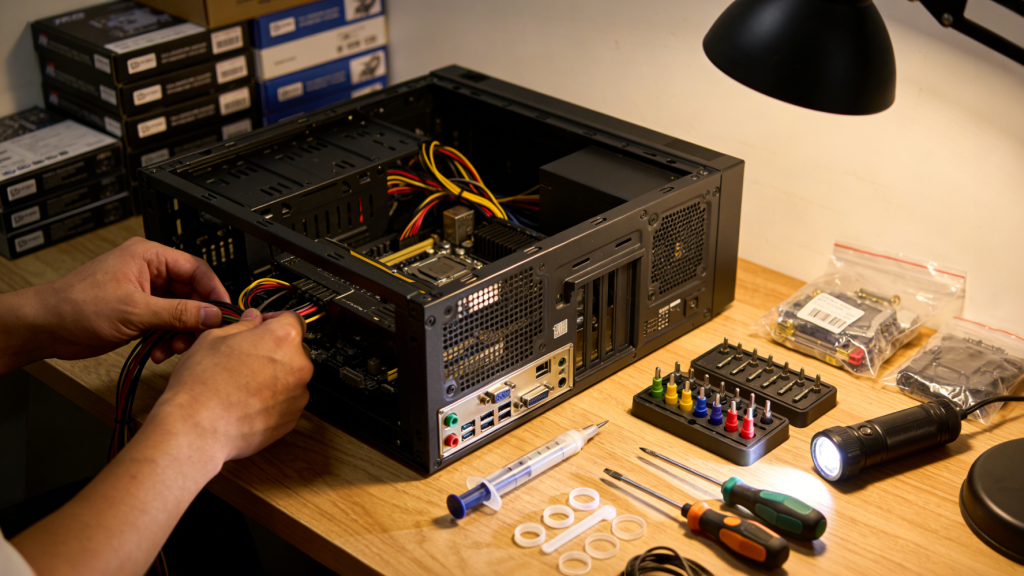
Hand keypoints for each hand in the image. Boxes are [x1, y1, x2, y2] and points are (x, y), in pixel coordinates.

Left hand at [40, 236, 229, 362]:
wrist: (46, 327)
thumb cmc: (76, 306)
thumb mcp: (135, 310)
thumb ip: (178, 312)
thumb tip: (211, 314)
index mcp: (149, 256)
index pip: (197, 269)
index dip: (213, 291)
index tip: (224, 313)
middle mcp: (150, 272)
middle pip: (192, 293)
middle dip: (196, 318)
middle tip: (200, 336)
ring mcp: (146, 293)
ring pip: (181, 312)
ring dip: (181, 332)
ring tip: (174, 347)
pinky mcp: (140, 313)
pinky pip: (167, 324)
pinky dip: (168, 339)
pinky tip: (160, 350)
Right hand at [147, 309, 312, 463]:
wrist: (197, 428)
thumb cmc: (202, 385)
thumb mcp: (214, 338)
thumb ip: (242, 325)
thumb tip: (253, 321)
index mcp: (284, 338)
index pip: (292, 318)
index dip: (274, 320)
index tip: (262, 326)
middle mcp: (299, 366)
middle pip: (293, 349)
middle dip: (274, 350)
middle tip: (246, 357)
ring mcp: (298, 395)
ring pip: (290, 377)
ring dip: (274, 376)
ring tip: (242, 384)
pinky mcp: (292, 419)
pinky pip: (286, 401)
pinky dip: (272, 400)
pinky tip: (247, 401)